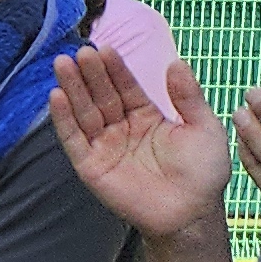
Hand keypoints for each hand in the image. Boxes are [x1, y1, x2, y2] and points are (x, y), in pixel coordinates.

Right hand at [50, 45, 233, 238]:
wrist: (191, 213)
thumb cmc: (203, 173)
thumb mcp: (204, 127)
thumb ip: (188, 96)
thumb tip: (176, 62)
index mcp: (147, 116)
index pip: (127, 87)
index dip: (116, 69)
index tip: (105, 48)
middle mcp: (122, 128)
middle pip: (101, 95)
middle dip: (90, 74)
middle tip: (80, 52)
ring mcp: (104, 146)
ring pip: (84, 112)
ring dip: (71, 88)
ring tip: (62, 64)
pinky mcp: (90, 166)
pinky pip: (73, 140)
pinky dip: (63, 119)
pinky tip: (56, 97)